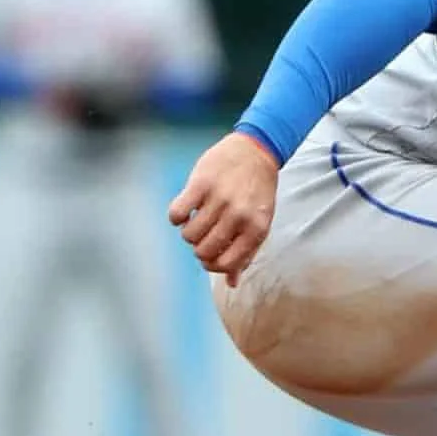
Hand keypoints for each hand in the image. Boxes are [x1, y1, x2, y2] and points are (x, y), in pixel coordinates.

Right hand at [168, 132, 282, 286]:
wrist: (256, 152)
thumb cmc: (257, 192)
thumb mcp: (260, 223)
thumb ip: (246, 253)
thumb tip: (232, 283)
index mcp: (256, 230)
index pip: (226, 265)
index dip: (212, 265)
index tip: (209, 256)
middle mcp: (239, 216)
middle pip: (203, 251)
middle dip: (198, 249)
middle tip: (202, 236)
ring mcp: (219, 200)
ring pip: (189, 235)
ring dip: (188, 232)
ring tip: (196, 221)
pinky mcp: (200, 184)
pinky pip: (176, 214)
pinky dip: (176, 217)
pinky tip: (185, 210)